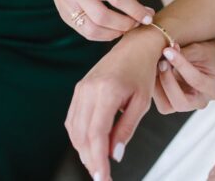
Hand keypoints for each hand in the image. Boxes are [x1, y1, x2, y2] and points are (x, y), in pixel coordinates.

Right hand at [43, 0, 153, 40]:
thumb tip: (145, 12)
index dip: (135, 10)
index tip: (148, 17)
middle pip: (103, 16)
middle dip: (125, 24)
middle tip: (137, 23)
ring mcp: (68, 5)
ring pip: (93, 29)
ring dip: (114, 33)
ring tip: (125, 28)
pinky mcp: (65, 17)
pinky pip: (87, 33)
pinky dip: (104, 35)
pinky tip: (113, 30)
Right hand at [64, 27, 165, 180]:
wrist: (133, 47)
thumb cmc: (142, 73)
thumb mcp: (141, 103)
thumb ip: (126, 129)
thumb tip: (114, 156)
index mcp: (107, 91)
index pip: (97, 133)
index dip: (97, 159)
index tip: (103, 177)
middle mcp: (89, 90)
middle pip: (82, 135)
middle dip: (90, 159)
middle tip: (102, 176)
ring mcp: (80, 89)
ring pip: (74, 130)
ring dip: (83, 150)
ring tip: (97, 165)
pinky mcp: (78, 90)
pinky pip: (73, 120)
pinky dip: (79, 137)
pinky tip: (90, 146)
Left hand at [154, 39, 214, 113]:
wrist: (202, 57)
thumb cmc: (205, 53)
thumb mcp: (199, 49)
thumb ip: (184, 53)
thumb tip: (165, 54)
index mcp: (214, 89)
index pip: (196, 80)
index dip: (181, 65)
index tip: (168, 51)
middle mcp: (200, 102)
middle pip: (181, 103)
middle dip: (168, 82)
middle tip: (161, 62)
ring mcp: (185, 105)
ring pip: (166, 106)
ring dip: (158, 85)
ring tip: (156, 64)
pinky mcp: (172, 103)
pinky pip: (159, 101)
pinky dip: (153, 86)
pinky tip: (153, 71)